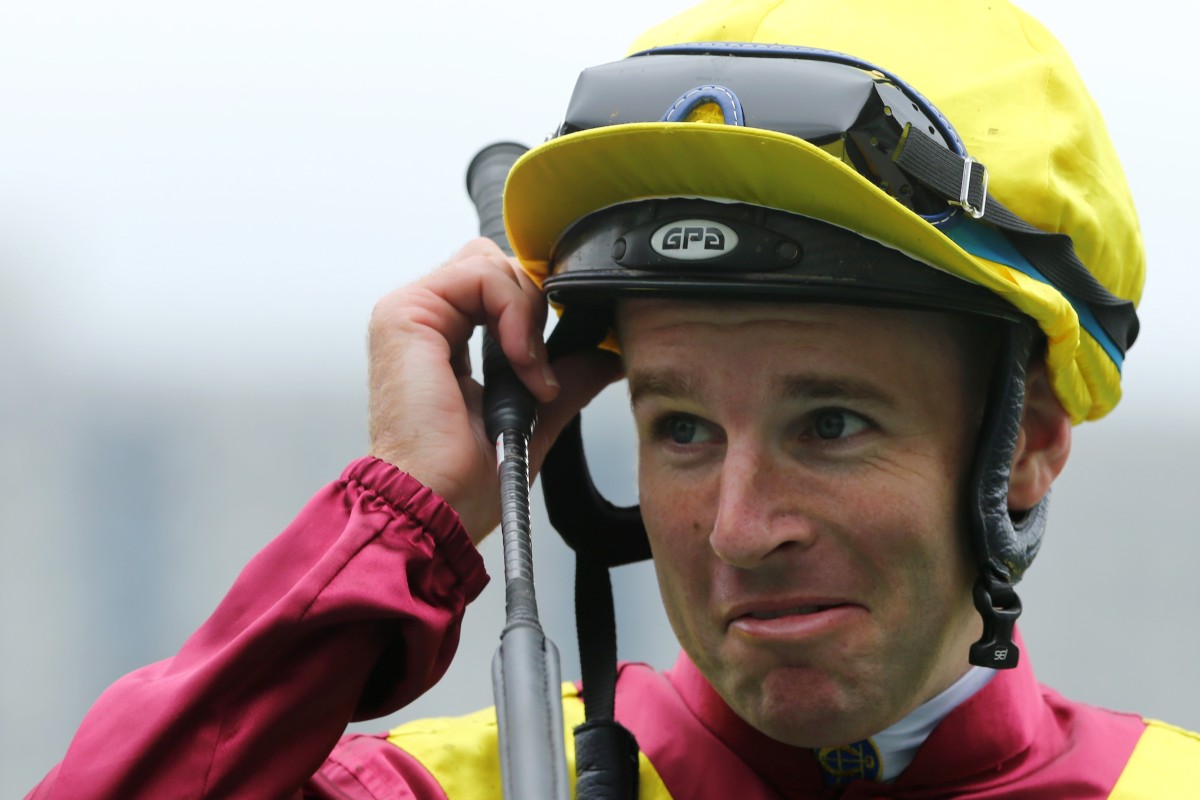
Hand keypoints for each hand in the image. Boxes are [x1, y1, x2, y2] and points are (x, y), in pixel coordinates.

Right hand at [367, 238, 621, 542]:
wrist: (435, 506)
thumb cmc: (461, 481)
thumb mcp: (531, 419)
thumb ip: (565, 378)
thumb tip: (604, 356)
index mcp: (443, 342)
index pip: (498, 289)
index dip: (536, 310)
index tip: (554, 361)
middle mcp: (425, 322)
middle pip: (496, 266)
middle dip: (535, 307)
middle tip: (543, 368)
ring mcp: (411, 313)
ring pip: (491, 263)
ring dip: (527, 314)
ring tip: (531, 374)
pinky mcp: (407, 313)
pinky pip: (480, 274)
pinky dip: (514, 312)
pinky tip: (520, 362)